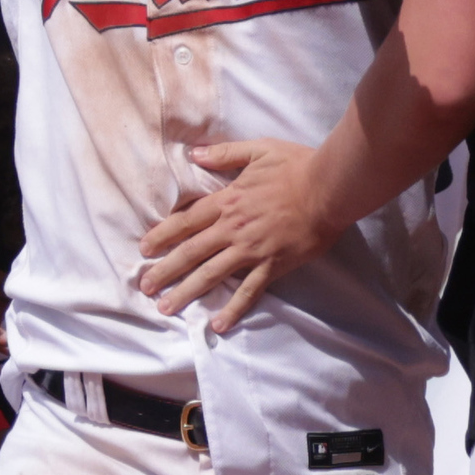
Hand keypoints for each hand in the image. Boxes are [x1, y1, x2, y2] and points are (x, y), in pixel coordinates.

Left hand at [139, 138, 335, 329]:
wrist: (330, 188)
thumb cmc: (297, 166)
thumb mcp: (258, 150)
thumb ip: (224, 154)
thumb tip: (194, 153)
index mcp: (228, 200)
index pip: (186, 221)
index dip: (163, 235)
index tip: (144, 248)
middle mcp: (233, 228)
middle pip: (191, 252)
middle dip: (165, 270)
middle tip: (145, 285)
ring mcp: (251, 250)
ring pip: (211, 274)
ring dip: (187, 292)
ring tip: (166, 307)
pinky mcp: (272, 265)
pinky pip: (249, 291)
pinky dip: (233, 308)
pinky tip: (217, 324)